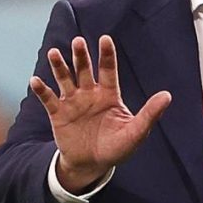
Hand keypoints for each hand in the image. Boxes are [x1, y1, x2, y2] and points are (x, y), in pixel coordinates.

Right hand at [30, 35, 171, 192]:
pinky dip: (41, 90)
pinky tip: (35, 80)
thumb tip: (167, 95)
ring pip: (65, 79)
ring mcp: (73, 102)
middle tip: (78, 41)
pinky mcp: (58, 114)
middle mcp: (90, 93)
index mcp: (109, 94)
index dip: (106, 54)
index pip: (108, 70)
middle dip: (81, 56)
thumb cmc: (117, 147)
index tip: (104, 38)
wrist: (92, 164)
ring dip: (59, 66)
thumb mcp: (136, 132)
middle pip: (84, 69)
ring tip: (54, 53)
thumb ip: (150, 113)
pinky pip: (48, 99)